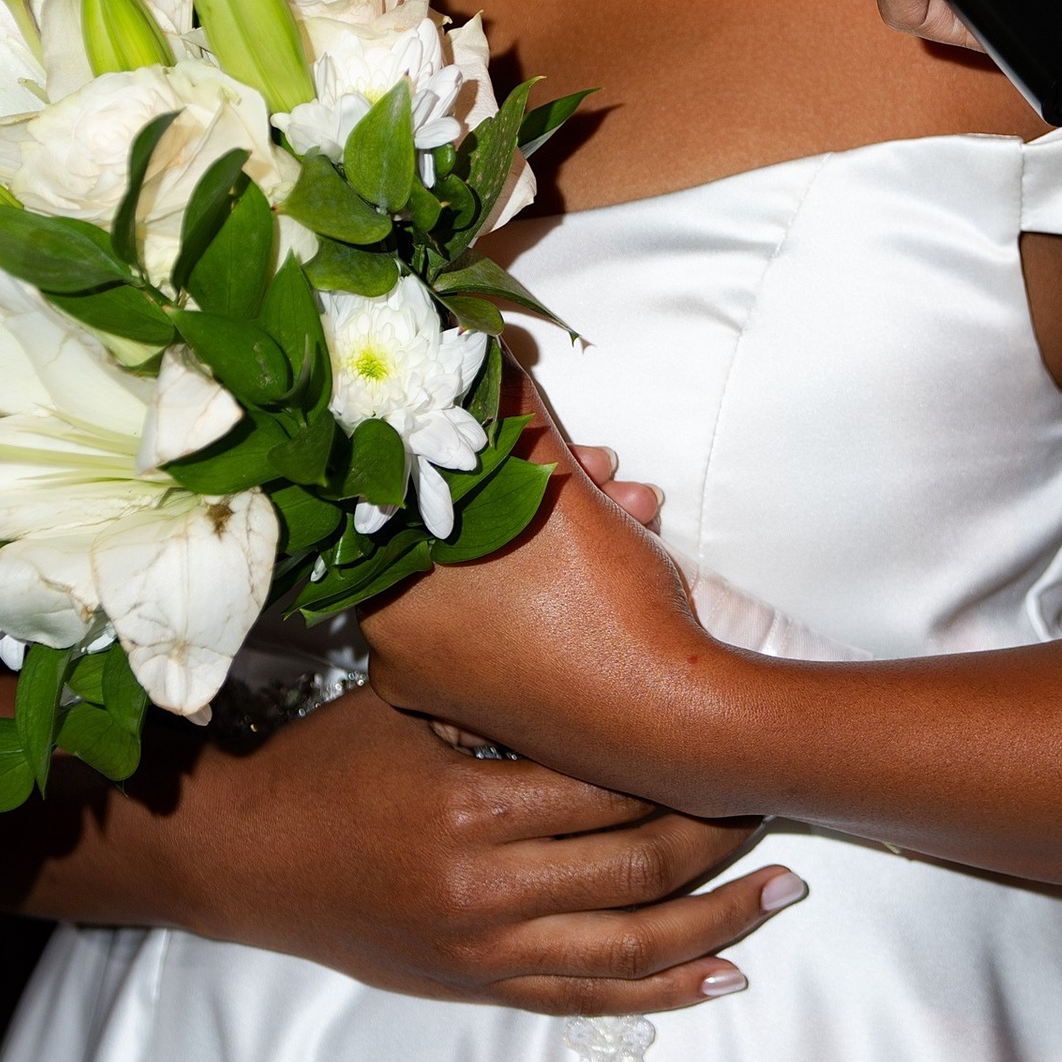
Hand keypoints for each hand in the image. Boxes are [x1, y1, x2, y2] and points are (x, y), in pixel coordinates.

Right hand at [90, 641, 795, 1015]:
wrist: (245, 859)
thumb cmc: (328, 758)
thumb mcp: (408, 696)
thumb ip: (511, 662)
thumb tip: (615, 550)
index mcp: (467, 803)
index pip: (611, 786)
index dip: (686, 765)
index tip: (740, 736)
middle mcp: (484, 887)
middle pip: (640, 865)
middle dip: (722, 832)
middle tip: (780, 797)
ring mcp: (485, 950)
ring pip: (634, 946)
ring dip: (723, 919)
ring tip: (788, 887)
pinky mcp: (478, 986)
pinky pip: (590, 1001)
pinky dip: (664, 989)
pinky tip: (724, 974)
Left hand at [363, 385, 748, 821]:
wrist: (677, 724)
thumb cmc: (606, 607)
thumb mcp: (551, 476)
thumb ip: (506, 399)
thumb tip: (478, 336)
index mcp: (384, 589)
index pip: (415, 479)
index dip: (485, 443)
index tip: (541, 434)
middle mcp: (396, 646)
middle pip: (463, 525)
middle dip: (541, 485)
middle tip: (600, 473)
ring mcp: (443, 688)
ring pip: (497, 571)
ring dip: (563, 528)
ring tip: (630, 512)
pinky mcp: (491, 713)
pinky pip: (511, 625)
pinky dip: (556, 589)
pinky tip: (615, 563)